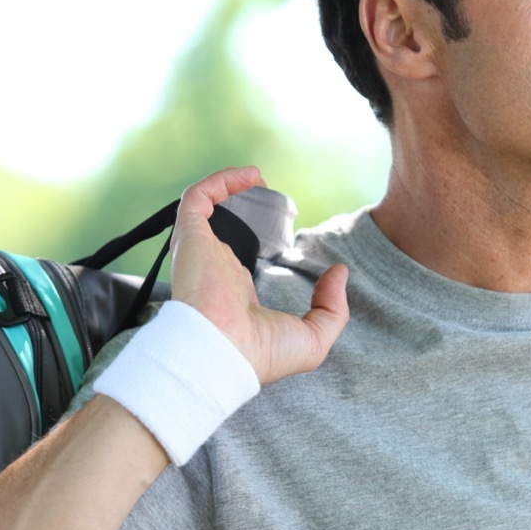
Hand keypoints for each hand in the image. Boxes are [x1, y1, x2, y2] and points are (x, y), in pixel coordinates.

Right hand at [170, 166, 349, 384]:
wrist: (221, 354)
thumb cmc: (261, 354)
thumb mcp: (313, 339)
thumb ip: (333, 308)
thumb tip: (340, 273)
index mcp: (235, 296)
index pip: (237, 264)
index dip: (259, 244)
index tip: (284, 234)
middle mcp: (214, 271)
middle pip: (220, 230)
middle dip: (239, 206)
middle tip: (263, 191)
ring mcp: (200, 253)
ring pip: (204, 208)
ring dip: (227, 186)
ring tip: (255, 175)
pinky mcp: (190, 237)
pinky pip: (197, 197)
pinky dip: (220, 181)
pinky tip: (250, 175)